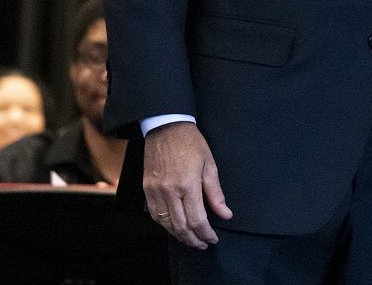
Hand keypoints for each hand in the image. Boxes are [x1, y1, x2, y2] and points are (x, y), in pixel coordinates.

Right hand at [143, 121, 232, 247]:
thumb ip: (216, 193)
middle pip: (181, 227)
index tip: (213, 239)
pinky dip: (166, 226)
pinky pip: (155, 215)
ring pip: (166, 224)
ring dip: (179, 236)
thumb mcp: (210, 165)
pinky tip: (176, 227)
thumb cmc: (191, 143)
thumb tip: (225, 214)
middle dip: (193, 240)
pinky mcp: (147, 190)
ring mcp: (155, 192)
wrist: (166, 127)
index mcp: (188, 185)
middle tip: (204, 244)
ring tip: (192, 239)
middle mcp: (169, 192)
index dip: (206, 234)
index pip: (197, 220)